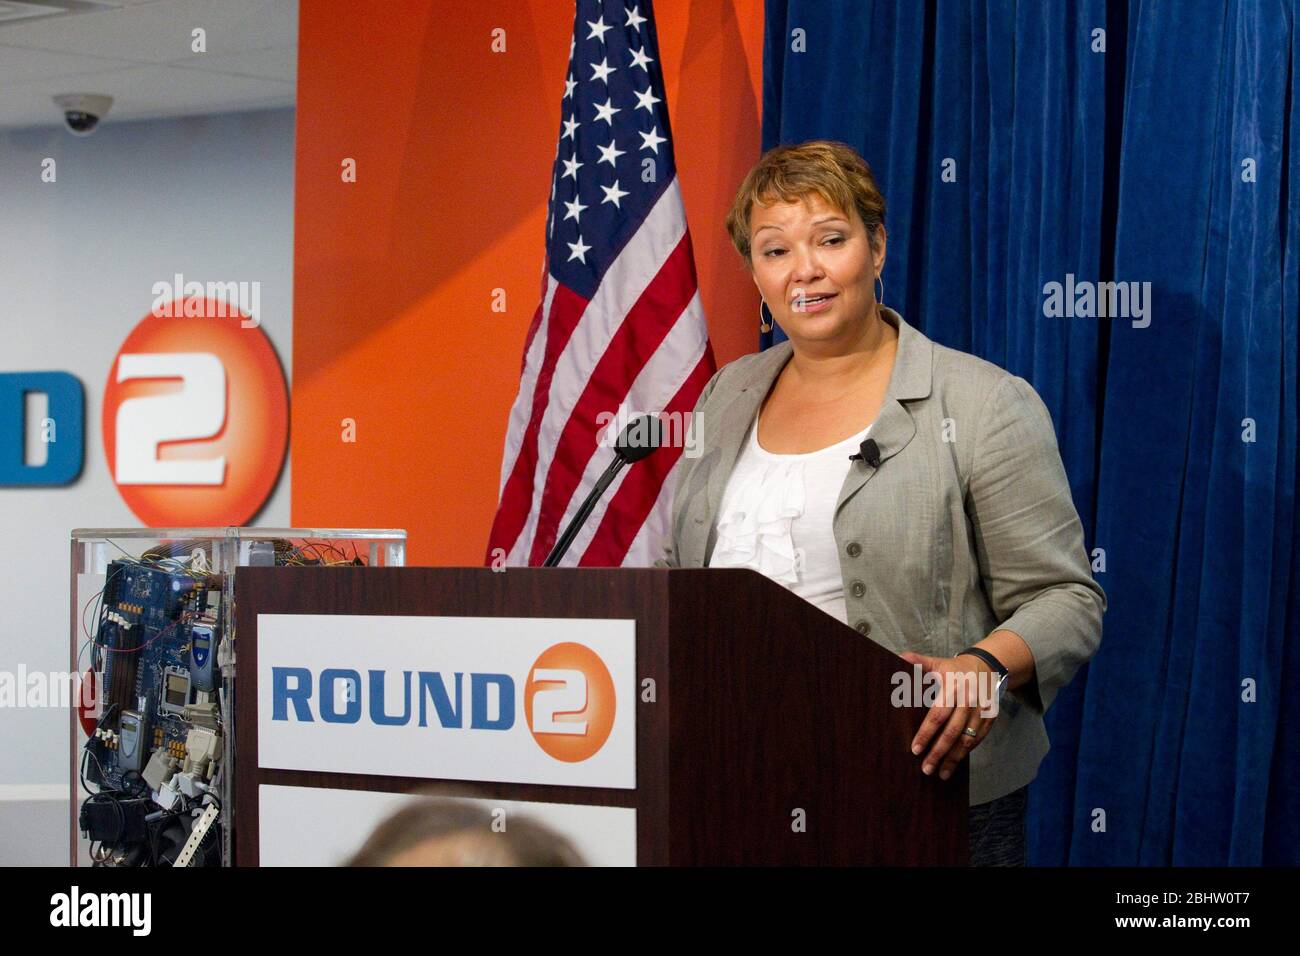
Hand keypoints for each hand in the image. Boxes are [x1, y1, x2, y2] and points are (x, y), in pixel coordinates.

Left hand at [899, 651, 997, 780]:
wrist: (988, 667)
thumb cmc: (955, 668)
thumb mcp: (937, 662)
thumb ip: (918, 662)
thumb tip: (898, 657)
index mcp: (953, 687)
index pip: (938, 715)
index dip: (926, 733)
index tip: (915, 749)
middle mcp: (969, 701)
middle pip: (952, 732)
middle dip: (938, 753)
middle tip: (926, 769)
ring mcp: (981, 712)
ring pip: (966, 740)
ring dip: (953, 759)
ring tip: (940, 774)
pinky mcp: (990, 719)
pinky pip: (977, 740)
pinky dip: (966, 753)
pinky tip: (955, 763)